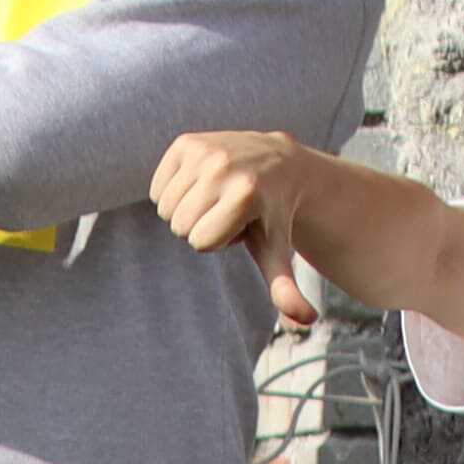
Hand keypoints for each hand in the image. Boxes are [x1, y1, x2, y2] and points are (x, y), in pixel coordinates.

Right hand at [148, 128, 322, 325]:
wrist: (281, 163)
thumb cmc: (273, 216)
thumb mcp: (278, 250)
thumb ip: (287, 288)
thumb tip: (306, 322)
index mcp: (244, 194)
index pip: (200, 242)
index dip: (217, 241)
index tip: (240, 225)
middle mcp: (223, 166)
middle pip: (180, 225)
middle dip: (199, 225)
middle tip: (228, 212)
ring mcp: (203, 151)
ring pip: (165, 207)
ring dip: (186, 209)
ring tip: (216, 198)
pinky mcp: (186, 142)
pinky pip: (157, 187)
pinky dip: (173, 191)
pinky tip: (202, 183)